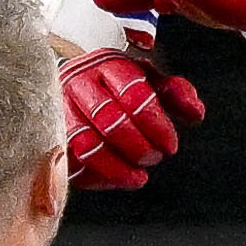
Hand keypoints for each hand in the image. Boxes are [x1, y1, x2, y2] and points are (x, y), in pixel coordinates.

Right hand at [60, 44, 204, 188]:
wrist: (78, 80)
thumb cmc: (119, 84)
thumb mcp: (150, 80)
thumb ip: (176, 93)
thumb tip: (195, 113)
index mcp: (110, 66)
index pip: (134, 95)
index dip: (157, 125)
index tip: (170, 145)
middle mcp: (80, 83)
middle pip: (110, 121)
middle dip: (139, 147)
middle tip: (155, 158)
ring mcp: (59, 108)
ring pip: (85, 144)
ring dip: (117, 167)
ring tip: (138, 177)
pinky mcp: (50, 133)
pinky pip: (69, 161)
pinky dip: (96, 176)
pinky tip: (117, 179)